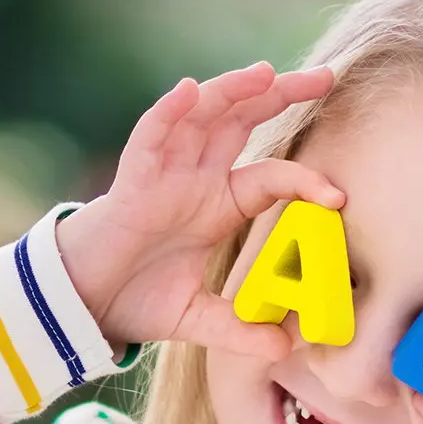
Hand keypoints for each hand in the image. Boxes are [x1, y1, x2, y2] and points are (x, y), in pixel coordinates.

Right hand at [54, 61, 340, 361]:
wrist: (83, 306)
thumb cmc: (135, 300)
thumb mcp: (197, 319)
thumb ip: (239, 330)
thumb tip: (283, 349)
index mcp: (217, 205)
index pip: (271, 177)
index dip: (305, 181)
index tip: (338, 196)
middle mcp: (195, 180)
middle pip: (243, 120)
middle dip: (282, 95)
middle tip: (325, 77)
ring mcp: (163, 176)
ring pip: (201, 116)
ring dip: (232, 90)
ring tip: (266, 74)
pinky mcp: (131, 184)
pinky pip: (149, 139)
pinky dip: (167, 113)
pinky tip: (188, 91)